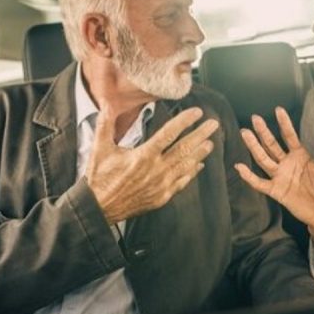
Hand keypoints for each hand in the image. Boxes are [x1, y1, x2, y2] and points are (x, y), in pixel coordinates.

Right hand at [85, 105, 218, 223]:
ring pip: (186, 166)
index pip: (169, 133)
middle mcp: (156, 170)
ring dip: (200, 153)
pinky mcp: (162, 197)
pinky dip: (192, 173)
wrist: (99, 208)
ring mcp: (161, 185)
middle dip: (201, 135)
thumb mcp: (99, 149)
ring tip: (211, 143)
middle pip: (184, 149)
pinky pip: (182, 182)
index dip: (184, 121)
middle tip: (214, 124)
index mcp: (143, 156)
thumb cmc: (99, 178)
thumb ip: (105, 125)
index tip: (197, 112)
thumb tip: (107, 104)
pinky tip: (199, 165)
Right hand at [234, 107, 313, 235]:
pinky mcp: (277, 191)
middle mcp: (287, 164)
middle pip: (271, 145)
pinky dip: (249, 176)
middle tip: (255, 118)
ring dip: (254, 146)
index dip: (284, 123)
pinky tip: (240, 166)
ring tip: (245, 133)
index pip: (289, 136)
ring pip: (263, 159)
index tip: (278, 109)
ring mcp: (280, 177)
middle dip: (263, 131)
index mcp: (300, 156)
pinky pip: (260, 183)